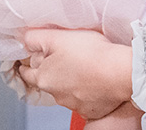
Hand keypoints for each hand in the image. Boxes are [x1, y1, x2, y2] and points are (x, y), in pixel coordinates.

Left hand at [18, 28, 133, 118]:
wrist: (121, 73)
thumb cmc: (90, 53)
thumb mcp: (57, 36)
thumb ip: (35, 38)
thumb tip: (24, 40)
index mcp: (44, 78)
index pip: (27, 72)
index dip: (27, 63)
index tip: (30, 58)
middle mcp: (56, 95)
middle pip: (47, 79)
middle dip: (51, 68)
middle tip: (63, 55)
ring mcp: (74, 104)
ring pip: (66, 89)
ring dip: (70, 78)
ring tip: (84, 63)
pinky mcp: (91, 109)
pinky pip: (84, 98)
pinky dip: (86, 89)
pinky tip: (95, 76)